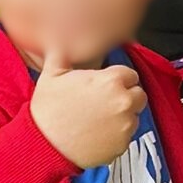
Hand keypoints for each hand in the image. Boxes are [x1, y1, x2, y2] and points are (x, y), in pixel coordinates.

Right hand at [30, 46, 145, 167]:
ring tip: (98, 119)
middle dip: (125, 96)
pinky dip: (116, 136)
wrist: (44, 145)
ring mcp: (125, 125)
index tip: (106, 85)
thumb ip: (63, 53)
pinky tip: (97, 134)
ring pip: (134, 117)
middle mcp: (124, 102)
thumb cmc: (47, 111)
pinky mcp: (122, 145)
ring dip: (122, 116)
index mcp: (111, 81)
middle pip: (139, 95)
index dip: (118, 79)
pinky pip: (126, 137)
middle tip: (105, 102)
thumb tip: (60, 38)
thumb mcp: (52, 75)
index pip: (130, 74)